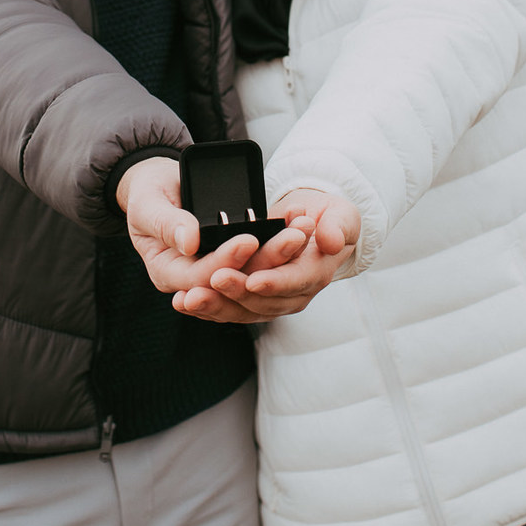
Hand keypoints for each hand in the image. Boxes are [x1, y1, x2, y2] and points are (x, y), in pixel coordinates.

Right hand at [117, 155, 307, 298]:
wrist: (158, 184)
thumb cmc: (147, 193)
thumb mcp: (147, 204)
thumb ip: (165, 223)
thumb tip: (189, 242)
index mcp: (168, 273)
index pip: (200, 277)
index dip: (225, 261)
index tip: (248, 239)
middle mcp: (195, 277)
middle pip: (234, 278)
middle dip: (266, 260)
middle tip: (292, 237)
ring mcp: (217, 267)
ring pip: (253, 269)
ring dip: (280, 252)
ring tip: (301, 230)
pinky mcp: (234, 256)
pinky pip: (259, 255)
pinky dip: (279, 240)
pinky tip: (296, 222)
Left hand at [174, 189, 361, 322]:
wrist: (315, 224)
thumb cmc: (328, 218)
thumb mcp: (342, 215)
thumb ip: (339, 226)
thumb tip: (331, 240)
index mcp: (317, 273)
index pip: (296, 282)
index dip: (275, 282)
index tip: (254, 279)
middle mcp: (295, 293)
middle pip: (264, 301)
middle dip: (237, 294)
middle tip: (213, 281)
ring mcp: (273, 299)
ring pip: (243, 310)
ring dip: (215, 305)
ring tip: (189, 298)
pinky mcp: (253, 299)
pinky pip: (230, 307)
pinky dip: (207, 306)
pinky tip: (183, 302)